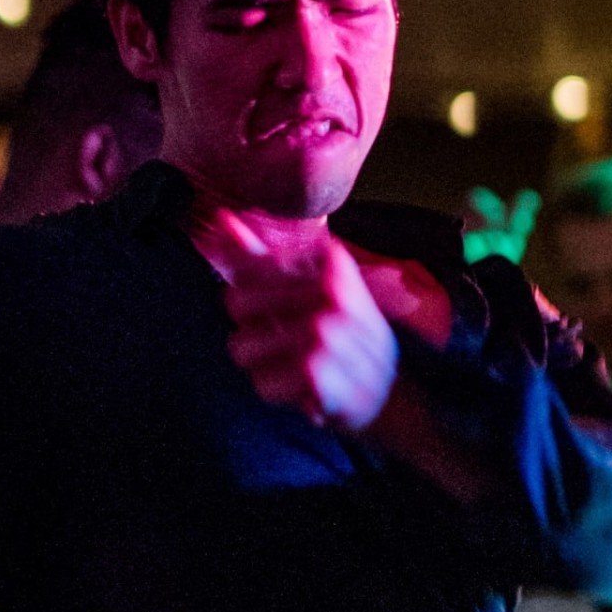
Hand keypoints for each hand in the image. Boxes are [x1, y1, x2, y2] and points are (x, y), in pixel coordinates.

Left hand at [221, 236, 400, 431]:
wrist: (391, 392)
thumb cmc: (340, 334)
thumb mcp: (308, 287)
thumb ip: (260, 254)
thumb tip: (220, 218)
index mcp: (330, 259)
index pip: (246, 268)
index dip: (249, 297)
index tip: (279, 312)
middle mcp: (332, 290)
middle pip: (235, 303)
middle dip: (251, 328)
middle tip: (286, 343)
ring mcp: (327, 330)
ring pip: (242, 347)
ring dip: (262, 365)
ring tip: (294, 367)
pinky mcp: (319, 369)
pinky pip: (261, 382)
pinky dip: (276, 390)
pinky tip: (304, 388)